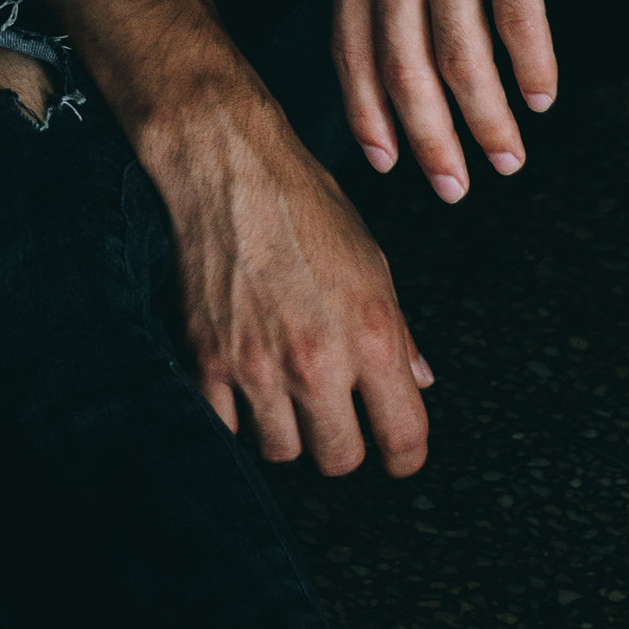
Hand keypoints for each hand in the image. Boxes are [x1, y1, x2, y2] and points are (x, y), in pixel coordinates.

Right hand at [148, 84, 433, 476]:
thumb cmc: (303, 204)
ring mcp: (258, 367)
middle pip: (339, 460)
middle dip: (341, 439)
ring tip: (284, 388)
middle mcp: (318, 362)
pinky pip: (228, 429)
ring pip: (282, 452)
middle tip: (333, 409)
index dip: (404, 454)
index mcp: (371, 337)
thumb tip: (420, 380)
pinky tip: (244, 379)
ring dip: (286, 429)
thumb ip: (399, 331)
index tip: (395, 449)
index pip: (403, 440)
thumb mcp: (372, 260)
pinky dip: (236, 414)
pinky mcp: (208, 362)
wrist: (228, 169)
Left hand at [331, 0, 578, 198]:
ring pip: (462, 60)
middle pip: (404, 72)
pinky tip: (545, 96)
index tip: (387, 165)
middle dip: (430, 143)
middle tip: (455, 187)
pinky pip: (518, 23)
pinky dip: (533, 69)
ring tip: (509, 157)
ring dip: (489, 121)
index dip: (369, 116)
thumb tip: (390, 28)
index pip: (351, 51)